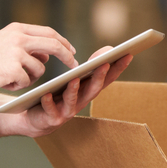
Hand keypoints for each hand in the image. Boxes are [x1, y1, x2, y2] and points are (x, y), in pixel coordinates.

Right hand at [0, 22, 76, 92]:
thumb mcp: (4, 43)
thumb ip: (25, 45)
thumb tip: (47, 55)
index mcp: (17, 29)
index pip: (49, 32)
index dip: (63, 42)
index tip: (72, 50)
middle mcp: (19, 38)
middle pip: (54, 46)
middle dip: (67, 57)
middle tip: (75, 66)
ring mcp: (17, 53)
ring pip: (39, 70)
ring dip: (29, 78)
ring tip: (8, 77)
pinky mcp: (13, 69)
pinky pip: (26, 82)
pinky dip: (17, 86)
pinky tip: (2, 81)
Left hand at [4, 46, 132, 137]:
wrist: (38, 119)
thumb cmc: (60, 95)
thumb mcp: (77, 78)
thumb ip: (91, 65)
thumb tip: (108, 48)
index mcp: (89, 90)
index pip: (107, 78)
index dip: (118, 67)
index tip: (128, 54)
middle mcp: (82, 102)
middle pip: (93, 89)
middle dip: (99, 76)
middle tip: (105, 63)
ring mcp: (67, 111)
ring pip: (73, 101)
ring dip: (74, 90)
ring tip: (74, 79)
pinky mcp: (52, 118)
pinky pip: (50, 110)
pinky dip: (48, 102)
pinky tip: (46, 94)